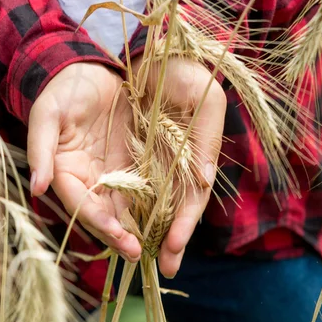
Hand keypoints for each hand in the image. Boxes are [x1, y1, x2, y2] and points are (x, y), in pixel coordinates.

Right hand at [27, 62, 141, 262]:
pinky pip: (143, 189)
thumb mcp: (48, 114)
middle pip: (103, 214)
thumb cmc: (64, 90)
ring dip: (137, 229)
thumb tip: (37, 188)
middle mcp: (89, 179)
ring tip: (155, 246)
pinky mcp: (133, 164)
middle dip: (119, 235)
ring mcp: (112, 173)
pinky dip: (152, 206)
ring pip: (124, 208)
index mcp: (65, 172)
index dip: (96, 221)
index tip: (116, 235)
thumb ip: (40, 150)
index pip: (80, 204)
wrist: (91, 70)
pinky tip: (167, 220)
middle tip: (137, 252)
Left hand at [132, 55, 226, 277]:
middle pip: (165, 212)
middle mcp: (166, 168)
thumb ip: (207, 139)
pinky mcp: (116, 158)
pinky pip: (115, 188)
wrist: (148, 54)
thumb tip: (204, 182)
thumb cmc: (182, 74)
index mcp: (189, 160)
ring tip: (135, 256)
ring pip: (140, 206)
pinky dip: (114, 209)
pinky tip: (114, 229)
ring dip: (137, 232)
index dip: (183, 225)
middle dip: (164, 241)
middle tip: (163, 268)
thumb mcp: (204, 100)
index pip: (189, 201)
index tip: (173, 246)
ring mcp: (140, 165)